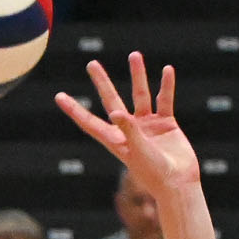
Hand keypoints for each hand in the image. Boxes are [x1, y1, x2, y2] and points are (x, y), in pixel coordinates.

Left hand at [56, 53, 201, 197]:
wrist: (179, 183)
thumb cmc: (155, 174)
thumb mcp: (139, 153)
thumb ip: (129, 132)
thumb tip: (116, 112)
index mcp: (115, 141)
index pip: (90, 122)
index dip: (74, 110)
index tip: (59, 97)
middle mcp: (128, 130)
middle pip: (111, 101)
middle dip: (102, 83)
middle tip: (92, 64)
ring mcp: (147, 126)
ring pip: (140, 95)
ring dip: (138, 76)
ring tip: (134, 55)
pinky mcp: (165, 124)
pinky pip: (164, 100)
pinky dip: (166, 86)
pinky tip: (167, 70)